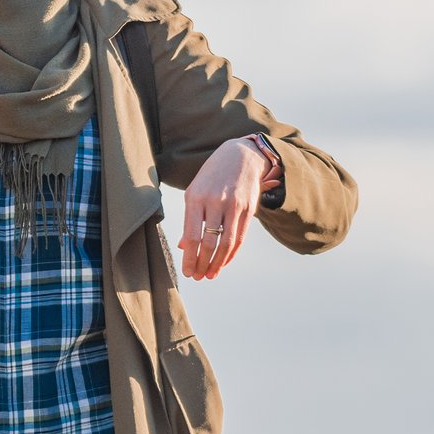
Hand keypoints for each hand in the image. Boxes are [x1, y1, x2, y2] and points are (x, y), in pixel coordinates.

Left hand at [179, 137, 262, 280]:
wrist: (240, 155)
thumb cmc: (211, 177)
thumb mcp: (195, 192)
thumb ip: (190, 220)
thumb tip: (184, 247)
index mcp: (195, 198)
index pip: (192, 235)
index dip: (190, 258)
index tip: (187, 272)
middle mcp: (215, 201)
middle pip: (209, 242)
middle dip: (203, 264)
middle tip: (198, 277)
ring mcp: (233, 205)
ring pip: (226, 243)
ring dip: (218, 263)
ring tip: (210, 274)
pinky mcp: (248, 208)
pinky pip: (240, 237)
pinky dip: (231, 253)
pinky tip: (224, 262)